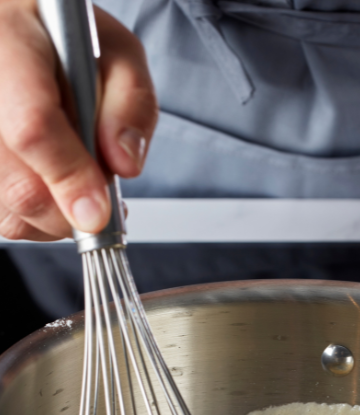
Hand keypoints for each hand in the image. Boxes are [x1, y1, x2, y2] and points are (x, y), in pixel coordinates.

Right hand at [0, 2, 156, 240]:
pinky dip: (36, 217)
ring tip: (74, 177)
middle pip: (20, 185)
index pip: (33, 128)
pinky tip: (50, 185)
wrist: (19, 36)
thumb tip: (124, 164)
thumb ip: (131, 104)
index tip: (99, 213)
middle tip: (101, 198)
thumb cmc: (66, 43)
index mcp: (7, 41)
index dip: (70, 179)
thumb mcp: (118, 54)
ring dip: (56, 215)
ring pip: (10, 209)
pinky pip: (4, 217)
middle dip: (73, 209)